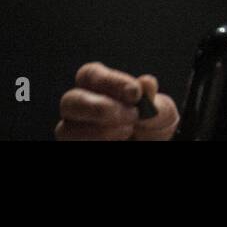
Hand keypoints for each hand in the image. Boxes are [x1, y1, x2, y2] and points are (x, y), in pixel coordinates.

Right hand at [55, 61, 178, 140]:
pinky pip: (74, 146)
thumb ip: (153, 100)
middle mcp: (81, 110)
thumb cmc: (153, 126)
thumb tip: (146, 82)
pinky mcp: (77, 147)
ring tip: (128, 131)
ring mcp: (75, 134)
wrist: (155, 151)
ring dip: (100, 131)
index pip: (90, 75)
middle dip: (100, 107)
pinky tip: (119, 143)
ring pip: (65, 131)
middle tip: (131, 115)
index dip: (110, 82)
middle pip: (69, 101)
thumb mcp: (161, 113)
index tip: (135, 92)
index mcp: (98, 88)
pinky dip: (98, 143)